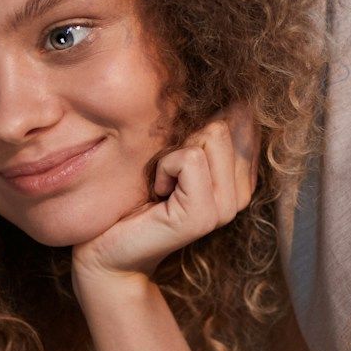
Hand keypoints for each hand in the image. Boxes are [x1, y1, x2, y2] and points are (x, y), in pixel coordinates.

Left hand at [73, 100, 261, 283]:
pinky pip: (190, 159)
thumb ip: (204, 133)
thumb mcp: (173, 157)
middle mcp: (239, 196)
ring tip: (161, 184)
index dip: (201, 125)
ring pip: (213, 136)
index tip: (179, 158)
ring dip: (174, 152)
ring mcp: (224, 209)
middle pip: (226, 125)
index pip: (242, 120)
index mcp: (239, 181)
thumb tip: (232, 98)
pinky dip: (164, 166)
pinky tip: (156, 192)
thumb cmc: (133, 199)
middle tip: (166, 173)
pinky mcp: (201, 216)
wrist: (107, 252)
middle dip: (187, 137)